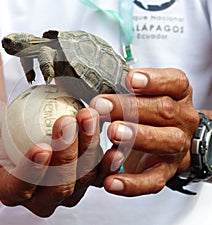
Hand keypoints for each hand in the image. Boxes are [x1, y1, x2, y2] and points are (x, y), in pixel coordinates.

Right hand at [0, 107, 107, 216]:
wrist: (19, 132)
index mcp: (13, 190)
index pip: (21, 187)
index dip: (31, 171)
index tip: (39, 147)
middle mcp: (43, 197)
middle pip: (59, 185)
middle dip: (65, 154)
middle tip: (67, 122)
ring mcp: (68, 189)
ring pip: (83, 176)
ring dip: (89, 148)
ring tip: (89, 117)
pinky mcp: (86, 177)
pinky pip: (101, 173)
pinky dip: (109, 159)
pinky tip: (114, 142)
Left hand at [90, 68, 199, 195]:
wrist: (173, 142)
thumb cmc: (151, 114)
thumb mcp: (146, 95)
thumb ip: (127, 90)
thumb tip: (88, 80)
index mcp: (177, 96)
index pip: (175, 83)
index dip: (154, 81)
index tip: (130, 79)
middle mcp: (181, 120)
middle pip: (163, 110)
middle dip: (131, 108)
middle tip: (102, 106)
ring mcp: (176, 148)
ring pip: (164, 142)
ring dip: (137, 137)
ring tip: (113, 133)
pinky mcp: (165, 172)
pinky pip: (153, 181)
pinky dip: (132, 183)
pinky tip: (111, 182)